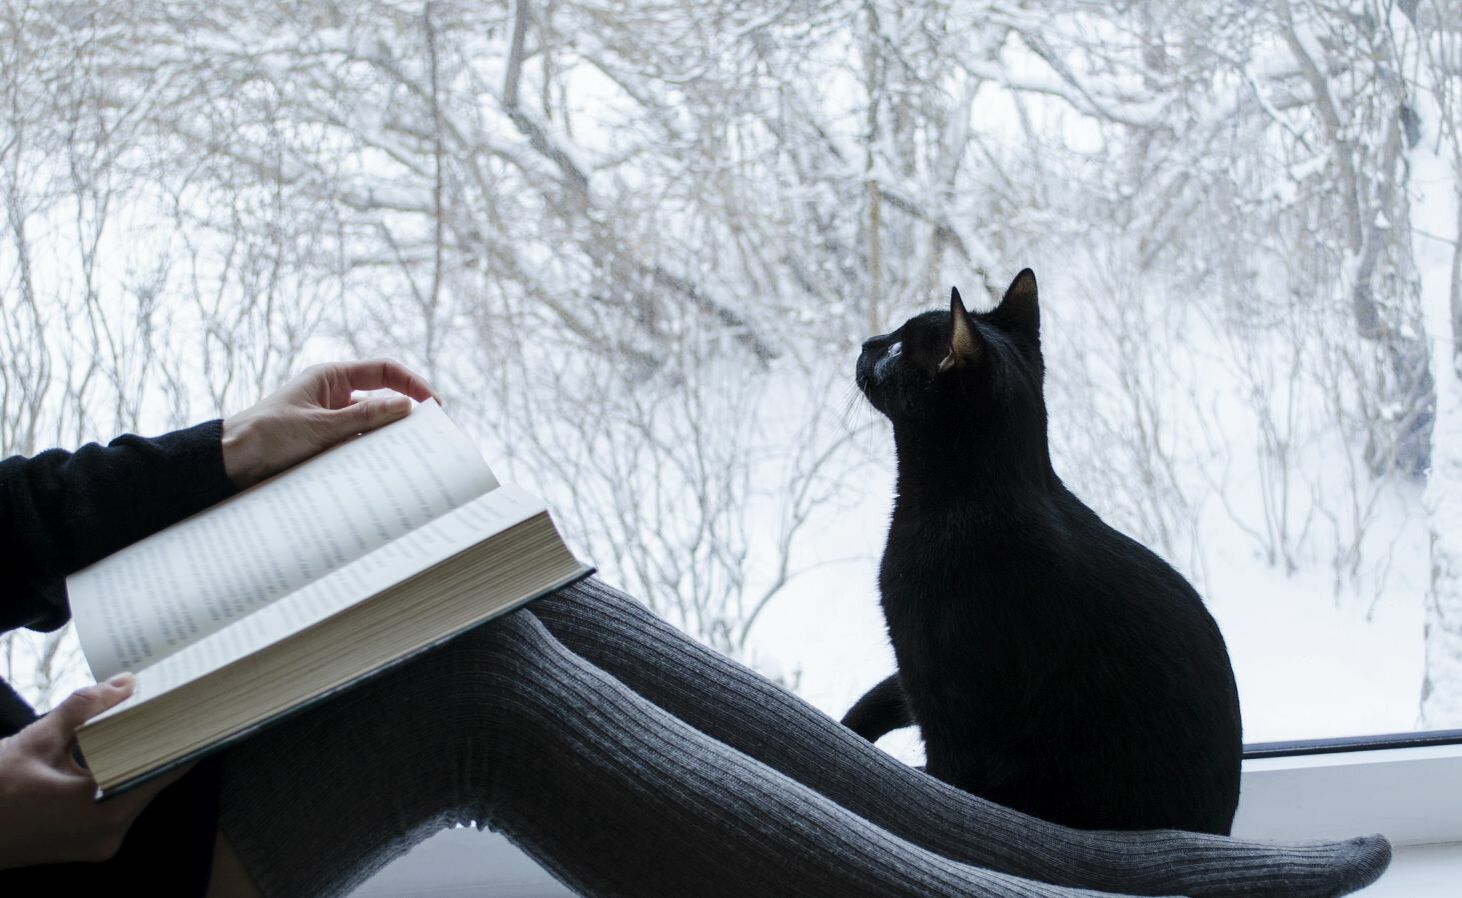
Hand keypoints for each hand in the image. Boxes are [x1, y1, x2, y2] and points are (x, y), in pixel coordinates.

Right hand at [0, 674, 196, 869]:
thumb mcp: (37, 741)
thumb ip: (84, 709)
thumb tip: (126, 683)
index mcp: (100, 813)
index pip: (161, 769)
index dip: (182, 737)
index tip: (199, 709)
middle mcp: (108, 835)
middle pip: (150, 779)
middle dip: (161, 741)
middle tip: (178, 705)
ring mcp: (97, 844)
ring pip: (135, 792)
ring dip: (141, 758)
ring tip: (155, 719)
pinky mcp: (86, 843)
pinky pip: (118, 804)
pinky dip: (122, 776)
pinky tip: (125, 748)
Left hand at [222, 359, 436, 488]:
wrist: (230, 463)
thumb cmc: (266, 435)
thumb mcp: (319, 426)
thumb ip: (364, 417)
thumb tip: (406, 407)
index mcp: (332, 378)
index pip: (385, 372)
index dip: (413, 384)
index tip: (434, 406)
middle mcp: (334, 397)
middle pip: (383, 400)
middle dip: (405, 417)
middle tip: (428, 438)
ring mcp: (331, 421)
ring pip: (372, 427)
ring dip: (386, 441)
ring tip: (407, 459)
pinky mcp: (326, 445)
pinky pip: (357, 447)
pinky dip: (370, 457)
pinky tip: (380, 472)